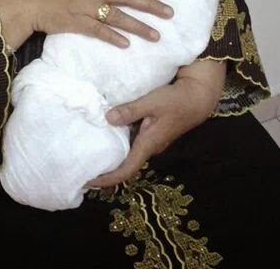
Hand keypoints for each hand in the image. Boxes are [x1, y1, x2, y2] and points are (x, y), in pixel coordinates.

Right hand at [0, 0, 172, 50]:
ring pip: (117, 16)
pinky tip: (126, 44)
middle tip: (170, 13)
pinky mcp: (77, 23)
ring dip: (138, 26)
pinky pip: (98, 31)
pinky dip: (113, 37)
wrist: (28, 2)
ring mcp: (85, 7)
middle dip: (150, 5)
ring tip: (156, 35)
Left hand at [86, 61, 225, 187]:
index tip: (88, 181)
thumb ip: (130, 111)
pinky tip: (105, 132)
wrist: (197, 98)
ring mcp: (151, 140)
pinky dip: (117, 140)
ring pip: (127, 152)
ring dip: (111, 154)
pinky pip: (131, 141)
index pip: (126, 170)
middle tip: (82, 166)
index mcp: (148, 144)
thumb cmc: (175, 101)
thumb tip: (108, 119)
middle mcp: (149, 147)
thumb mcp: (151, 102)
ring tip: (89, 150)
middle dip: (105, 168)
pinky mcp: (151, 132)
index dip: (107, 178)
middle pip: (124, 164)